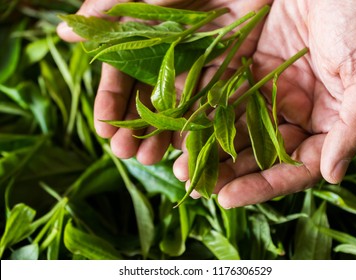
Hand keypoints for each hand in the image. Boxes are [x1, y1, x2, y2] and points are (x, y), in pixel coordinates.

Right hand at [57, 0, 271, 162]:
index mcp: (147, 38)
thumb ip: (110, 10)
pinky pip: (214, 102)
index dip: (110, 103)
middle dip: (135, 127)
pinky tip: (187, 148)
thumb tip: (64, 32)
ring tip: (151, 158)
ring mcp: (201, 66)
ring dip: (163, 134)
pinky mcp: (230, 70)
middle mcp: (171, 57)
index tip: (103, 129)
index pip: (121, 77)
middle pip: (148, 99)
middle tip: (125, 153)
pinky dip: (202, 125)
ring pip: (179, 107)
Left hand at [174, 0, 355, 207]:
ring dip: (209, 145)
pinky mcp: (254, 64)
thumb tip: (332, 174)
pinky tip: (183, 124)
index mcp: (329, 120)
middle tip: (191, 183)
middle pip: (259, 151)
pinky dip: (206, 108)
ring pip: (238, 125)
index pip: (294, 166)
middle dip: (226, 170)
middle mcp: (299, 110)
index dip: (262, 186)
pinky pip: (226, 92)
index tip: (227, 198)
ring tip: (179, 162)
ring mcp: (274, 89)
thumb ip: (355, 125)